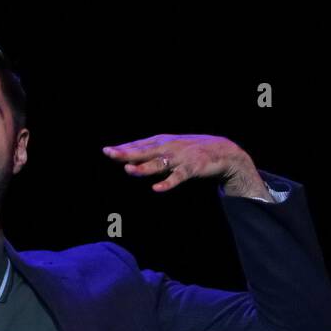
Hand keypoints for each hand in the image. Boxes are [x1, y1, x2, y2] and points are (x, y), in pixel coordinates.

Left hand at [102, 134, 266, 195]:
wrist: (223, 151)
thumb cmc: (191, 151)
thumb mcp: (169, 148)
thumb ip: (149, 155)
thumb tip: (126, 162)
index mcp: (162, 142)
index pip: (139, 145)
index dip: (123, 148)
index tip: (107, 151)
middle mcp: (169, 147)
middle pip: (144, 151)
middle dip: (126, 153)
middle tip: (110, 153)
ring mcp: (180, 157)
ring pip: (159, 163)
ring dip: (144, 167)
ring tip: (129, 170)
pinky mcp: (192, 168)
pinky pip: (178, 177)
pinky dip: (168, 183)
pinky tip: (156, 189)